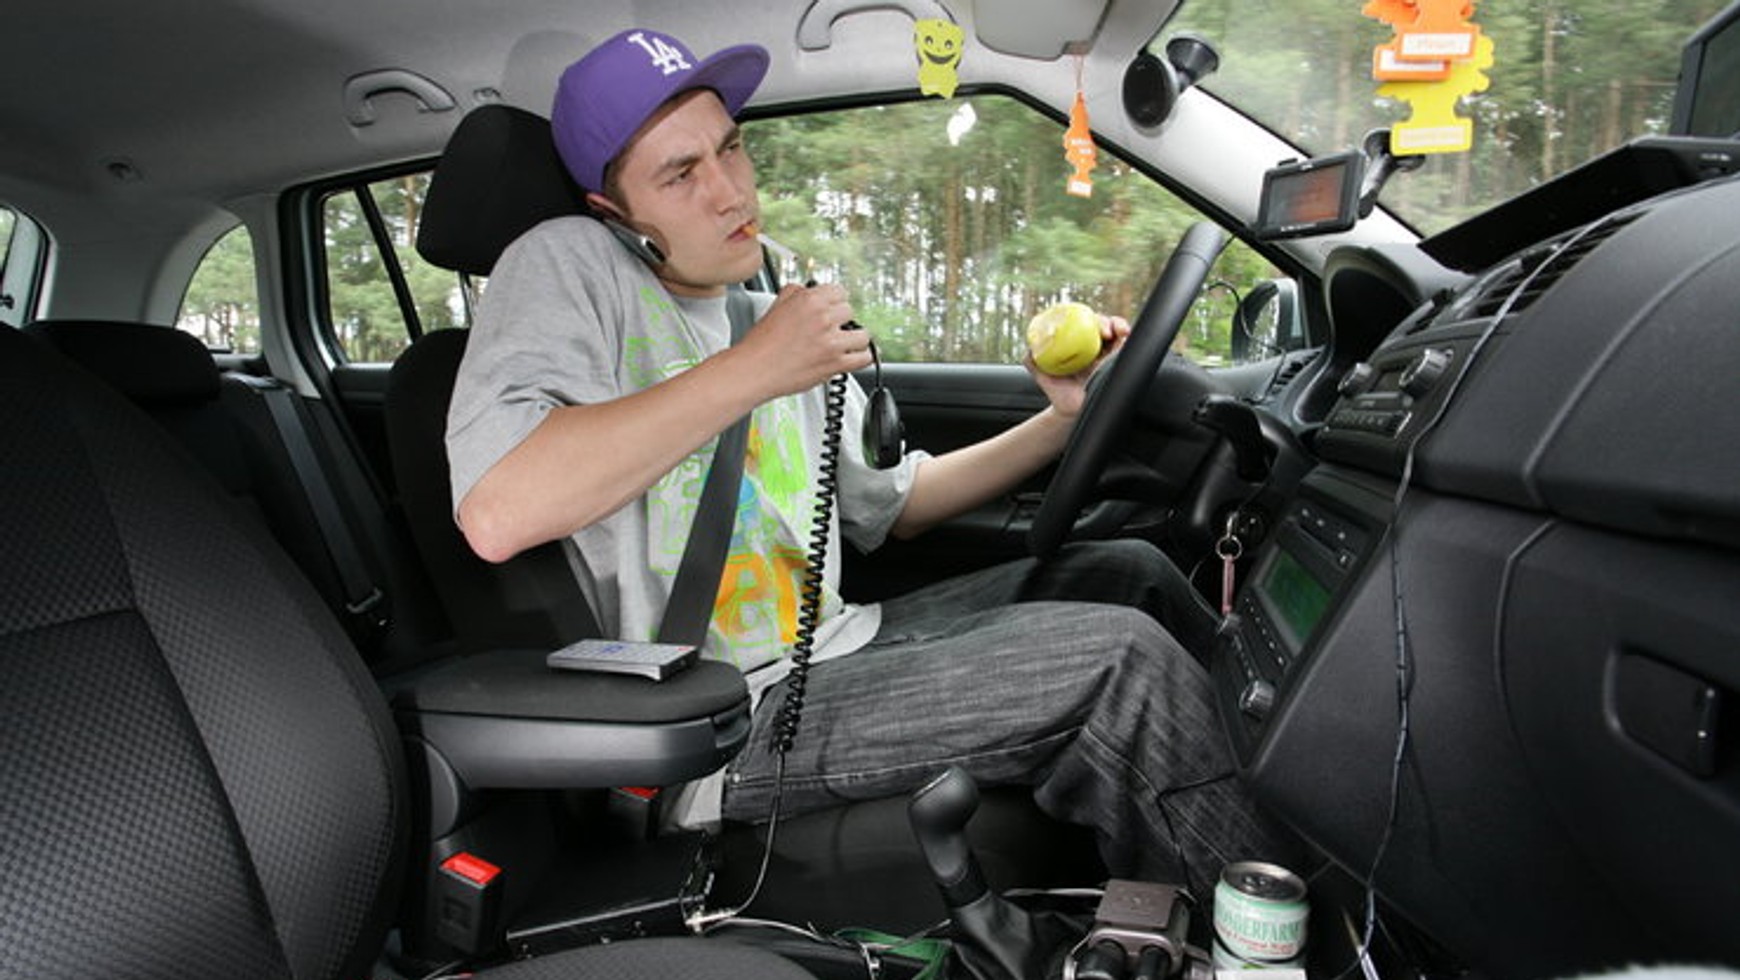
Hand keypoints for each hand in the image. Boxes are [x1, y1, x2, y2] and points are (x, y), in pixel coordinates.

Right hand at [734, 283, 874, 398]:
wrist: (754, 370)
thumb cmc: (761, 343)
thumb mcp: (775, 306)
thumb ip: (795, 293)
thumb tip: (805, 289)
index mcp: (810, 300)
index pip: (840, 292)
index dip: (834, 302)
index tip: (832, 309)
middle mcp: (823, 318)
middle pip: (850, 311)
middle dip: (841, 320)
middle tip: (830, 329)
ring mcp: (831, 341)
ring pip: (862, 335)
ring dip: (854, 339)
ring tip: (844, 344)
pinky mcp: (835, 363)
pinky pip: (864, 358)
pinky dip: (861, 358)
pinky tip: (852, 357)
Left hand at [1028, 312, 1128, 418]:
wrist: (1071, 412)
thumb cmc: (1057, 390)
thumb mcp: (1041, 373)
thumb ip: (1032, 360)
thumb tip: (1029, 349)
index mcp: (1078, 343)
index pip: (1087, 322)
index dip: (1091, 317)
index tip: (1091, 321)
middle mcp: (1095, 346)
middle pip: (1106, 325)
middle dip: (1109, 322)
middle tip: (1106, 331)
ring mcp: (1108, 356)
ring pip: (1119, 334)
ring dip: (1121, 327)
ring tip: (1121, 332)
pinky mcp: (1117, 365)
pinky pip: (1126, 351)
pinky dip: (1128, 343)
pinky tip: (1125, 341)